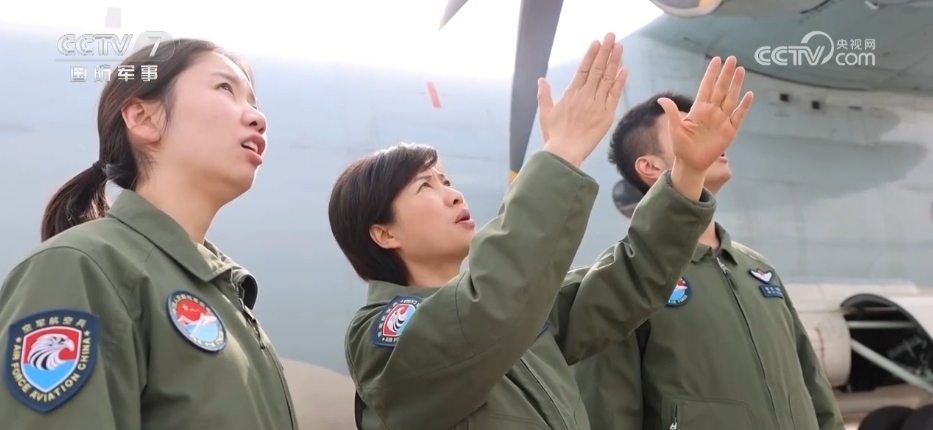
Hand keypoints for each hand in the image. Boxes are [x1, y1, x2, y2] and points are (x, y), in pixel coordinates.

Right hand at [538, 33, 628, 167]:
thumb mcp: (545, 113)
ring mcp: (597, 104)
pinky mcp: (606, 115)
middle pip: (598, 69)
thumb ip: (544, 95)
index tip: (597, 42)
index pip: (583, 69)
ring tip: (619, 46)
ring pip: (607, 78)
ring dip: (614, 61)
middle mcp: (585, 95)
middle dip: (605, 51)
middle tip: (612, 35)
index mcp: (571, 93)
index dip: (591, 54)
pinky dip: (620, 82)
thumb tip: (541, 80)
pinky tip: (624, 69)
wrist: (565, 152)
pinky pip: (614, 95)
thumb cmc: (554, 135)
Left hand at [659, 56, 753, 172]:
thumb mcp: (675, 129)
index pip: (706, 87)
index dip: (711, 74)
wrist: (691, 164)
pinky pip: (738, 116)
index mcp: (698, 109)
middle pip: (721, 89)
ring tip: (740, 70)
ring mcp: (722, 120)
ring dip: (736, 85)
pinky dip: (744, 106)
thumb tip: (661, 99)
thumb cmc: (681, 146)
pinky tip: (749, 94)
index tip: (716, 60)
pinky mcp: (730, 131)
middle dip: (726, 74)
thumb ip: (672, 113)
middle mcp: (712, 111)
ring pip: (730, 99)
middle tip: (732, 59)